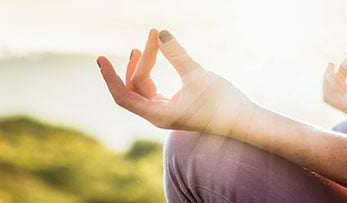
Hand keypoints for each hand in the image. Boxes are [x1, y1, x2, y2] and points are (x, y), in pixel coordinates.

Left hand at [97, 30, 255, 134]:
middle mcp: (159, 116)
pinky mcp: (176, 107)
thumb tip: (161, 32)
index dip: (110, 77)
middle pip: (136, 87)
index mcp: (159, 115)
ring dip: (143, 66)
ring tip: (146, 44)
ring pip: (144, 88)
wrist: (245, 122)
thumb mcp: (198, 75)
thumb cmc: (223, 103)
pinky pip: (154, 90)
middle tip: (152, 36)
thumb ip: (177, 54)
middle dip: (139, 61)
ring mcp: (167, 112)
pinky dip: (152, 74)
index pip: (124, 97)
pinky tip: (155, 58)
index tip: (101, 59)